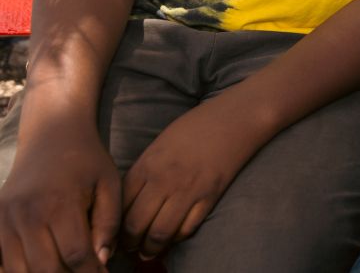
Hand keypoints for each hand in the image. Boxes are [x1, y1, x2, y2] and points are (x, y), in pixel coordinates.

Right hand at [0, 124, 118, 272]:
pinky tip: (40, 266)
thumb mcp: (110, 184)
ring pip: (19, 270)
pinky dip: (18, 270)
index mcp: (61, 204)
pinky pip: (2, 262)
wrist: (51, 134)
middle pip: (45, 269)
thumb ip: (108, 223)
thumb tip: (102, 260)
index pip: (76, 255)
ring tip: (65, 271)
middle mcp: (28, 215)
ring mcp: (6, 220)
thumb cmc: (86, 160)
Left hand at [120, 98, 260, 259]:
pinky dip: (178, 238)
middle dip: (129, 243)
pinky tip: (173, 238)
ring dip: (151, 248)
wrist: (234, 118)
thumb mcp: (160, 144)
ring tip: (148, 253)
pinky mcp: (210, 196)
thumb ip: (144, 171)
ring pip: (160, 232)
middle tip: (129, 249)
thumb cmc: (196, 127)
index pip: (120, 207)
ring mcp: (188, 189)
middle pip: (135, 224)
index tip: (115, 235)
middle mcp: (163, 180)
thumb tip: (130, 202)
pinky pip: (188, 228)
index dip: (114, 227)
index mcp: (147, 165)